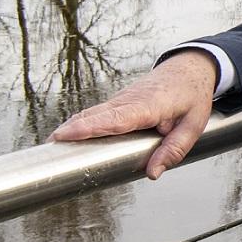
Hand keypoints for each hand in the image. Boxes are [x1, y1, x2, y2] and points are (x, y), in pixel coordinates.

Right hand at [48, 50, 217, 179]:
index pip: (114, 119)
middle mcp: (128, 101)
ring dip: (72, 128)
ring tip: (51, 148)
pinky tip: (68, 138)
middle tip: (48, 149)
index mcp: (148, 106)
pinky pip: (96, 114)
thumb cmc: (192, 96)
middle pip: (95, 116)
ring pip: (92, 114)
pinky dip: (81, 123)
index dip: (88, 127)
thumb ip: (174, 150)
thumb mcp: (193, 125)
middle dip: (71, 131)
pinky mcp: (118, 102)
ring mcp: (121, 99)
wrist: (190, 68)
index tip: (64, 135)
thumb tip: (152, 173)